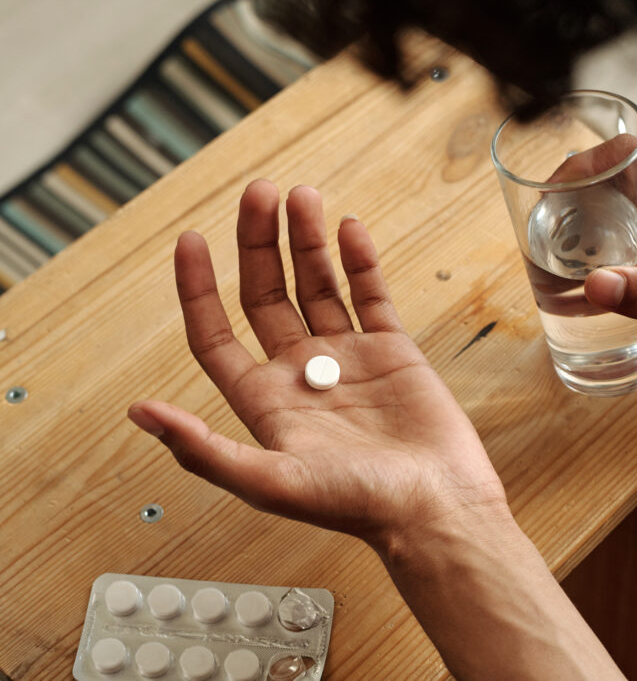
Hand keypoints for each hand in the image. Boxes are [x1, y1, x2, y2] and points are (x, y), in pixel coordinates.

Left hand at [128, 180, 506, 548]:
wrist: (434, 507)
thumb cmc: (357, 505)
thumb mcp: (268, 482)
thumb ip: (201, 447)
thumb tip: (138, 412)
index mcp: (266, 402)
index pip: (217, 334)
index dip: (199, 288)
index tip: (191, 239)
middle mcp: (302, 374)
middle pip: (267, 294)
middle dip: (259, 243)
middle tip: (260, 192)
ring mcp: (348, 358)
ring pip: (319, 285)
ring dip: (307, 240)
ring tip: (301, 196)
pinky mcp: (393, 351)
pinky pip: (371, 295)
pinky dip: (360, 260)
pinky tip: (348, 229)